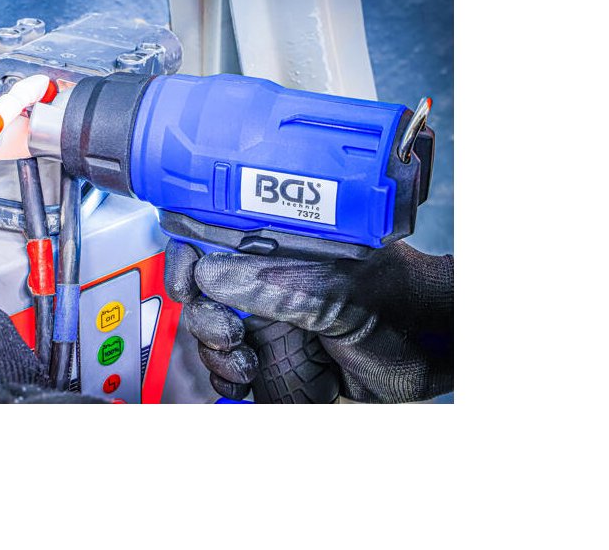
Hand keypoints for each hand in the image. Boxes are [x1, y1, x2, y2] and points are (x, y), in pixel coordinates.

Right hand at [164, 240, 452, 402]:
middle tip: (232, 337)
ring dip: (216, 354)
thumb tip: (211, 274)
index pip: (213, 236)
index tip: (185, 286)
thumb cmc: (404, 303)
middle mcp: (268, 277)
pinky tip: (243, 382)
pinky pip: (230, 366)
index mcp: (280, 243)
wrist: (433, 356)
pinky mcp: (275, 356)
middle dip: (204, 318)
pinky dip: (226, 377)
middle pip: (202, 291)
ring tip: (247, 365)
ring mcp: (270, 317)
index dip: (188, 257)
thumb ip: (277, 284)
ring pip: (211, 332)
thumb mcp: (340, 289)